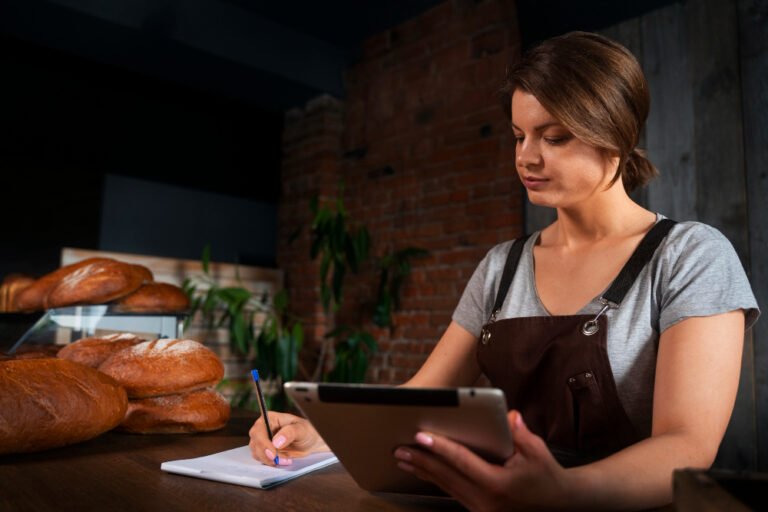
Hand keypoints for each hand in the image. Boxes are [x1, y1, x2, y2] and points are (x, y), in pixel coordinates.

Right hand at [248, 411, 328, 465]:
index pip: (259, 431)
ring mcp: (262, 440)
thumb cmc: (306, 432)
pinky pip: (261, 459)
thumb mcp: (301, 430)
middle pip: (255, 443)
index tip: (273, 454)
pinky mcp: (264, 451)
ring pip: (256, 453)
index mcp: (270, 418)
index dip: (263, 443)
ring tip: (286, 460)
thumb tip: (276, 442)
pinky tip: (282, 461)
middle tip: (279, 461)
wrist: (310, 443)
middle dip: (266, 454)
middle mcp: (263, 429)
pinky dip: (270, 462)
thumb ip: (289, 433)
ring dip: (269, 460)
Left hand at [393, 411, 572, 510]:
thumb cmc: (546, 474)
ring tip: (403, 458)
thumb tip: (508, 415)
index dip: (440, 448)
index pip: (462, 462)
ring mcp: (480, 509)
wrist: (558, 504)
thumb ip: (520, 433)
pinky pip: (452, 492)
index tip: (420, 436)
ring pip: (445, 486)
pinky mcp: (478, 510)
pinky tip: (422, 471)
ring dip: (423, 472)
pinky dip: (435, 480)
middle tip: (399, 448)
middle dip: (421, 461)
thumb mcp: (537, 451)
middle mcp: (486, 501)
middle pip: (446, 476)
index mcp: (498, 485)